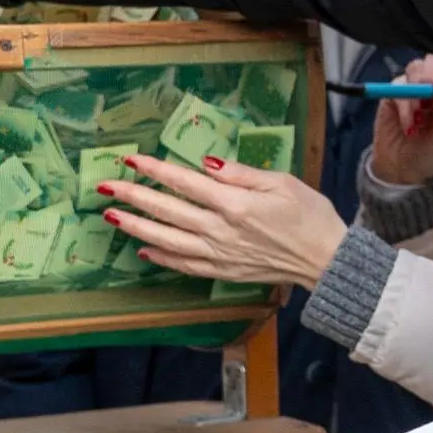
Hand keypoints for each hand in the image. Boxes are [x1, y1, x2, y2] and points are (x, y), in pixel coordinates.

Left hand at [101, 153, 348, 289]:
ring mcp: (220, 254)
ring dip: (138, 228)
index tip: (130, 160)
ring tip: (112, 218)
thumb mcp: (282, 182)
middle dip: (133, 197)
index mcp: (236, 203)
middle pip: (168, 210)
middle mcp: (221, 230)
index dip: (155, 170)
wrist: (327, 260)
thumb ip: (240, 173)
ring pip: (168, 240)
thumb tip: (205, 163)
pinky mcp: (224, 272)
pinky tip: (144, 248)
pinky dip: (162, 257)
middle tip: (105, 187)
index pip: (185, 182)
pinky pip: (185, 265)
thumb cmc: (311, 216)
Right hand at [366, 55, 432, 186]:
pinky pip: (397, 86)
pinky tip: (409, 126)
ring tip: (418, 121)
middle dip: (430, 76)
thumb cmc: (431, 152)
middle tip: (427, 99)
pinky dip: (403, 106)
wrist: (403, 168)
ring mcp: (415, 85)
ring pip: (415, 67)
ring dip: (416, 92)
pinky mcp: (395, 92)